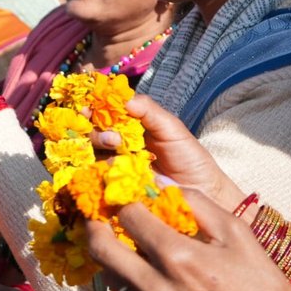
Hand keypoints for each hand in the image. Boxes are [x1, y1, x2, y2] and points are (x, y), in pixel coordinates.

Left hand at [84, 190, 290, 290]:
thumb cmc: (260, 282)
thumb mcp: (234, 230)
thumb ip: (193, 201)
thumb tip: (158, 181)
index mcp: (177, 256)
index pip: (127, 216)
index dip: (122, 201)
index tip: (122, 196)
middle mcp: (157, 290)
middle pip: (101, 249)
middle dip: (96, 227)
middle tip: (100, 219)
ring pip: (114, 280)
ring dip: (118, 262)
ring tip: (133, 252)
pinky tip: (158, 286)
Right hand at [92, 95, 248, 215]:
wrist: (201, 192)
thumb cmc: (189, 157)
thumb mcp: (171, 128)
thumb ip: (149, 110)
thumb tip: (124, 99)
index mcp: (130, 124)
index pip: (104, 111)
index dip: (93, 106)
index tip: (88, 107)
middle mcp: (118, 143)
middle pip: (92, 129)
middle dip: (96, 128)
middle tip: (114, 136)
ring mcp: (114, 164)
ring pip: (91, 150)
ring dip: (98, 144)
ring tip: (116, 146)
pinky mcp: (114, 186)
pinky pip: (97, 174)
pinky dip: (98, 168)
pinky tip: (109, 167)